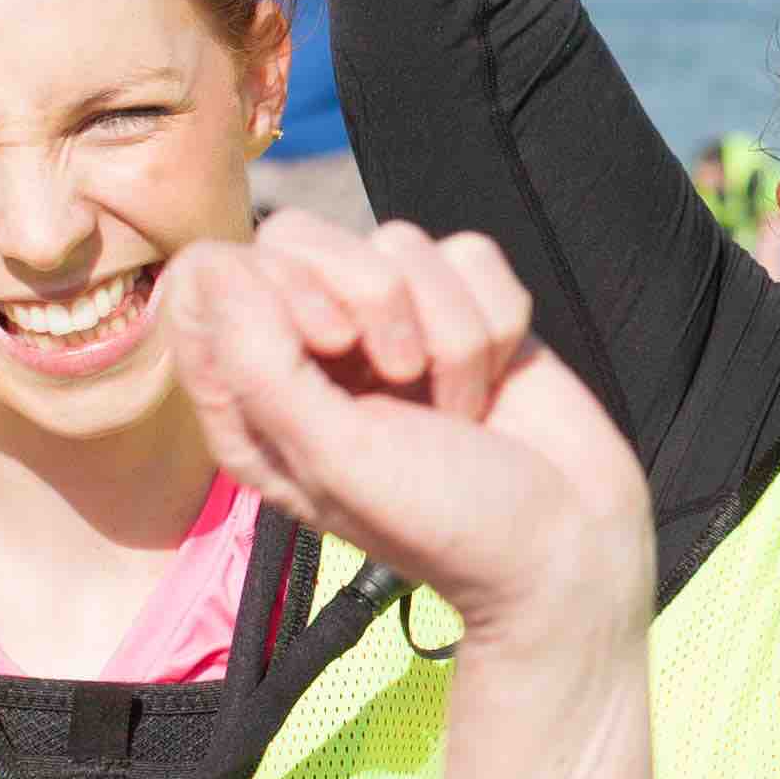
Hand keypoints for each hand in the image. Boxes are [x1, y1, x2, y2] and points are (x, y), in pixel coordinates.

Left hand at [159, 216, 646, 640]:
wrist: (569, 544)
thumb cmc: (441, 520)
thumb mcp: (332, 457)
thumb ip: (260, 363)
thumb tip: (217, 266)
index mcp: (249, 396)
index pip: (210, 276)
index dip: (273, 285)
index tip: (328, 345)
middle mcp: (308, 350)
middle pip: (298, 235)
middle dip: (371, 298)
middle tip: (401, 378)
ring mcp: (389, 324)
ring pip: (397, 241)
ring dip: (449, 332)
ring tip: (455, 408)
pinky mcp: (462, 306)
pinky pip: (469, 253)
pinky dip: (496, 321)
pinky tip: (492, 385)